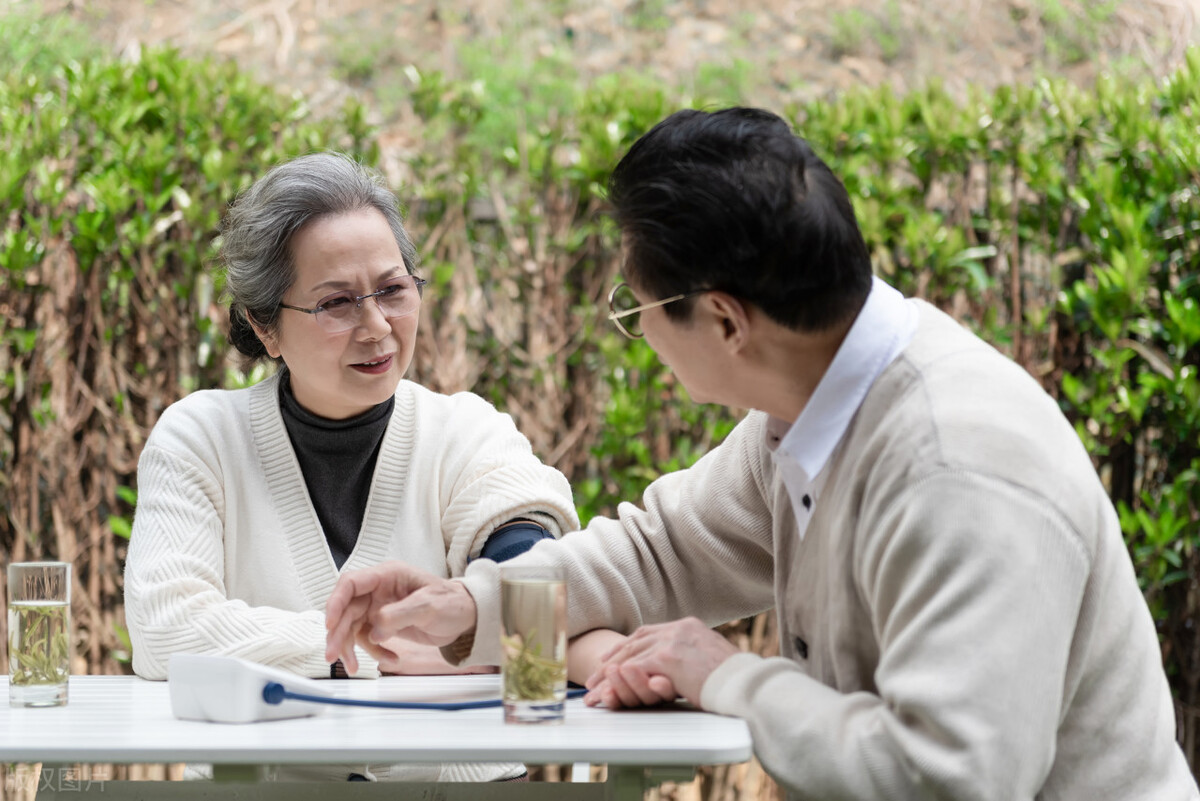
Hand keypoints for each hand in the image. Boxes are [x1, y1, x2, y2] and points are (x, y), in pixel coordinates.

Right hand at [324, 562, 477, 675]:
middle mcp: (378, 591)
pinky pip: (368, 639)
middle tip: (334, 654)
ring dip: (351, 648)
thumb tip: (375, 628)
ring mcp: (379, 608)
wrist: (466, 618)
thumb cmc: (452, 602)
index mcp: (387, 576)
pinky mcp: (383, 624)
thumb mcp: (428, 605)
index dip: (336, 602)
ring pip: (352, 627)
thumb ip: (399, 615)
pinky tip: (388, 659)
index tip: (330, 623)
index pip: (351, 583)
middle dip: (338, 633)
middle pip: (346, 609)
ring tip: (354, 667)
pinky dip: (374, 652)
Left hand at [584, 617, 737, 709]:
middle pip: (635, 641)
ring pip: (631, 656)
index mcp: (688, 626)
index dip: (628, 647)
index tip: (612, 659)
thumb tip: (683, 671)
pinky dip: (619, 681)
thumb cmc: (735, 681)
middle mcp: (679, 629)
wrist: (745, 685)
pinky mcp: (669, 657)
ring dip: (609, 674)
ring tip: (595, 688)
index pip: (649, 633)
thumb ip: (692, 659)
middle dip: (612, 660)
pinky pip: (635, 668)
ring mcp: (673, 640)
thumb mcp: (711, 661)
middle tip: (595, 676)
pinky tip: (609, 690)